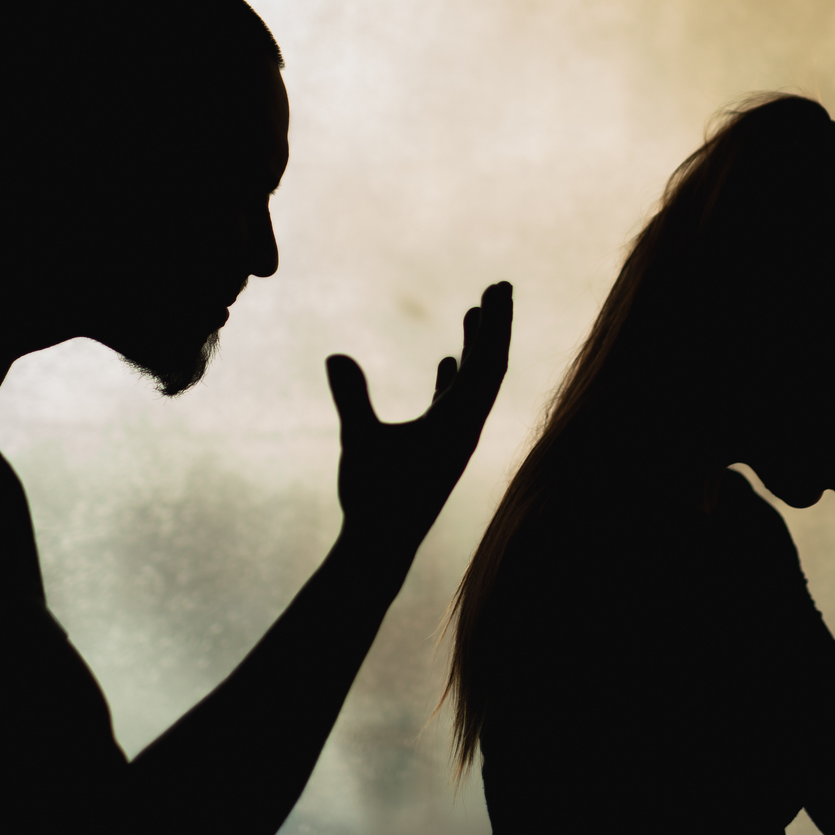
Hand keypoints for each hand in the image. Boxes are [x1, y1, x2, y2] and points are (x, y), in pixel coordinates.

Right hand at [325, 282, 512, 550]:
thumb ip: (351, 397)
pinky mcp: (440, 451)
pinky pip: (456, 405)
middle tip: (499, 288)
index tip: (498, 289)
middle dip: (495, 327)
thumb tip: (335, 356)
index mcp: (458, 423)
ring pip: (475, 386)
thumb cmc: (373, 496)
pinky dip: (456, 379)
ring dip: (477, 349)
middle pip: (491, 368)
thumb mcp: (358, 441)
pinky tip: (448, 362)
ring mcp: (455, 441)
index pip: (488, 364)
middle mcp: (465, 429)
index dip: (495, 324)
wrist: (382, 546)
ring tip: (476, 314)